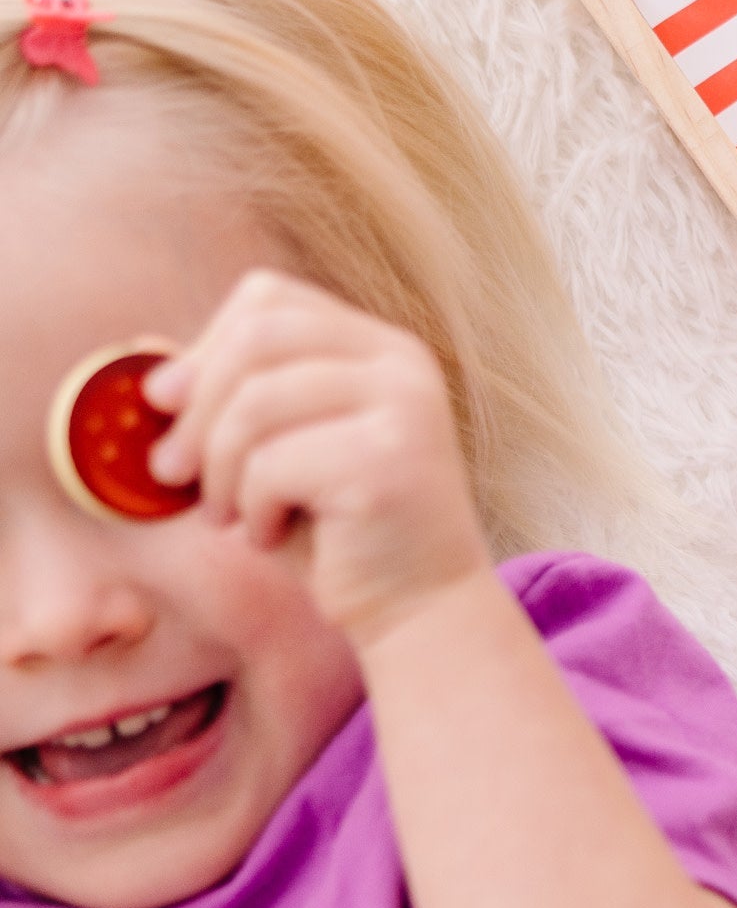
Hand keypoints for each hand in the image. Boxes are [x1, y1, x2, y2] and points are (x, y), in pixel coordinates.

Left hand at [146, 269, 491, 644]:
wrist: (422, 609)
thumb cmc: (344, 534)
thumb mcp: (281, 452)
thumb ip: (231, 398)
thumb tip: (143, 352)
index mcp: (381, 348)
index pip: (269, 299)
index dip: (204, 348)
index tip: (168, 407)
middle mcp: (403, 364)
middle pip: (256, 337)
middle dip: (197, 410)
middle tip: (174, 473)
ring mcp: (405, 407)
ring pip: (255, 403)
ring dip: (218, 470)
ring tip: (228, 516)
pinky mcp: (390, 461)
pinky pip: (272, 465)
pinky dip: (250, 508)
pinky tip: (269, 535)